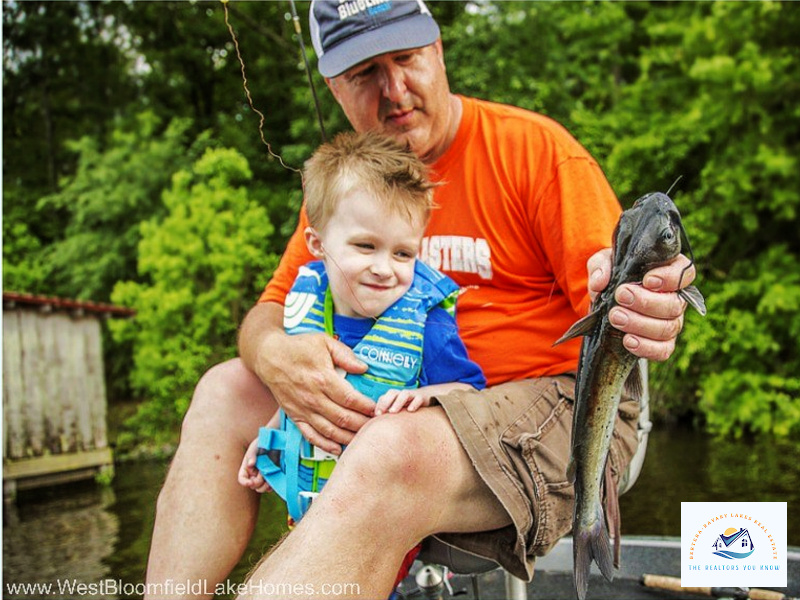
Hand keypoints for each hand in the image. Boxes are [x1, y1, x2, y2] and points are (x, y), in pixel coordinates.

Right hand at [238, 439, 271, 493]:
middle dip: (257, 482)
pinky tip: (273, 481)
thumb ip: (252, 455)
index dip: (244, 482)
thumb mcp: (256, 446)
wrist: (276, 441)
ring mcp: (263, 476)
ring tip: (268, 477)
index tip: (250, 482)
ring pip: (260, 488)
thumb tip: (250, 465)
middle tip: (263, 473)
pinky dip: (271, 486)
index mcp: (247, 467)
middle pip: (252, 485)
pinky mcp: (271, 477)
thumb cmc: (263, 442)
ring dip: (264, 486)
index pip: (242, 479)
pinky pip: (269, 487)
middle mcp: (253, 474)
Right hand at [254, 330, 374, 453]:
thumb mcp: (324, 342)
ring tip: (363, 439)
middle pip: (343, 418)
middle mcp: (313, 398)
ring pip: (330, 431)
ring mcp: (303, 409)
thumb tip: (364, 368)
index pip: (351, 399)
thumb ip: (345, 355)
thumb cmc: (299, 347)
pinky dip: (325, 445)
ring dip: (348, 438)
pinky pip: (311, 436)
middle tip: (377, 426)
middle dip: (363, 424)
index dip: (367, 407)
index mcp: (323, 379)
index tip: (379, 409)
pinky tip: (338, 449)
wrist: (269, 356)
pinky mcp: (295, 416)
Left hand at [374, 389, 431, 415]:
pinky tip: (410, 410)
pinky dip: (414, 403)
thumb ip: (386, 413)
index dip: (379, 405)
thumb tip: (373, 421)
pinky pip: (418, 398)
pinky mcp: (422, 397)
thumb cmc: (407, 405)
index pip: (384, 397)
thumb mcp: (396, 408)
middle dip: (386, 402)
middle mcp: (401, 394)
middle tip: (381, 414)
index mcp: (394, 396)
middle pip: (392, 393)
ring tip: (393, 412)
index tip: (376, 415)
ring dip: (398, 402)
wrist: (426, 396)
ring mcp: (412, 395)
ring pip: (404, 394)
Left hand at [587, 249, 695, 360]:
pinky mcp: (661, 342)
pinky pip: (663, 350)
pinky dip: (646, 348)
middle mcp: (675, 298)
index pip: (684, 273)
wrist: (605, 299)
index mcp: (669, 272)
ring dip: (640, 324)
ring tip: (615, 317)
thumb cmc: (612, 273)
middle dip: (646, 302)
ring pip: (668, 328)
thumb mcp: (603, 262)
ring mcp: (671, 322)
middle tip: (620, 296)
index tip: (647, 280)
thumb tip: (600, 282)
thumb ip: (601, 266)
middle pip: (674, 305)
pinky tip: (627, 341)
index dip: (670, 278)